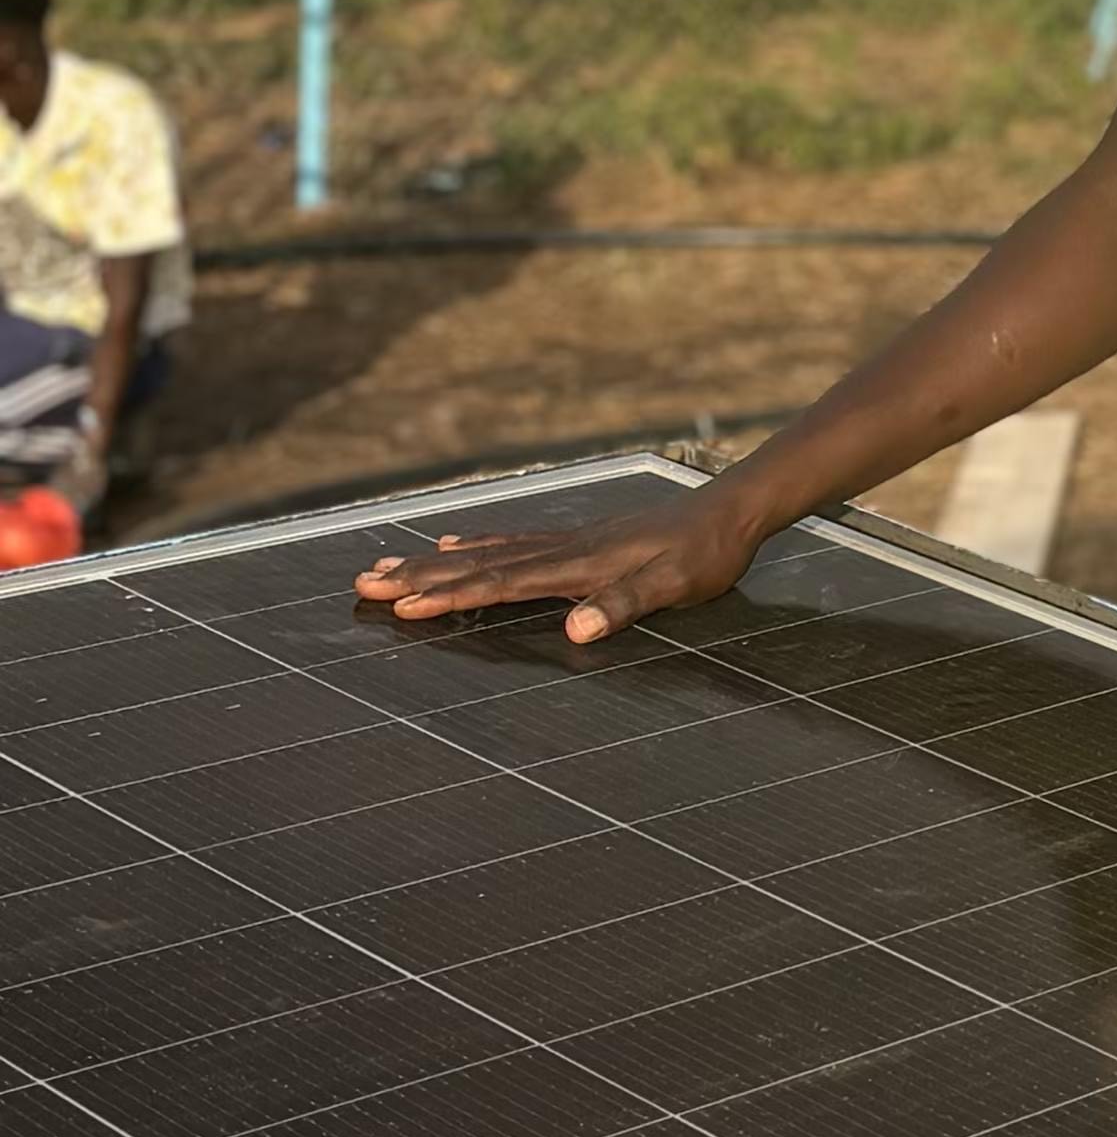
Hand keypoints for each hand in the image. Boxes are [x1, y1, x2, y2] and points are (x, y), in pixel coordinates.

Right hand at [354, 492, 758, 646]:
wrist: (731, 509)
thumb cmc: (707, 553)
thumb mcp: (676, 585)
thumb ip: (624, 604)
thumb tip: (576, 627)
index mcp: (579, 564)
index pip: (502, 583)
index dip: (452, 596)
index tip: (404, 605)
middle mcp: (563, 548)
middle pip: (479, 563)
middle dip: (421, 576)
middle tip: (365, 583)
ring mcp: (568, 540)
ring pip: (488, 550)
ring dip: (436, 561)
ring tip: (388, 563)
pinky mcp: (580, 538)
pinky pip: (513, 540)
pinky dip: (477, 544)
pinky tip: (456, 542)